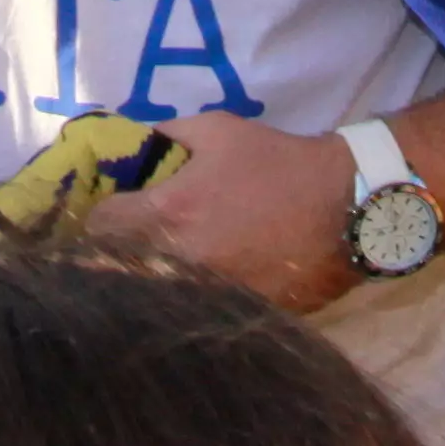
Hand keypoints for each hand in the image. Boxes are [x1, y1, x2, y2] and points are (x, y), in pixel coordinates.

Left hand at [82, 114, 356, 314]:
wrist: (345, 209)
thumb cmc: (277, 164)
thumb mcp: (217, 130)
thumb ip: (166, 135)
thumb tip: (133, 146)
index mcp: (168, 215)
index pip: (99, 226)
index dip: (100, 213)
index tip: (110, 207)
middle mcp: (177, 263)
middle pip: (116, 267)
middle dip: (117, 250)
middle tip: (130, 234)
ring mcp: (204, 296)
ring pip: (151, 292)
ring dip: (148, 275)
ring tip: (163, 256)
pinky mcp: (232, 316)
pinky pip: (189, 308)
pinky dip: (185, 295)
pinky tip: (199, 277)